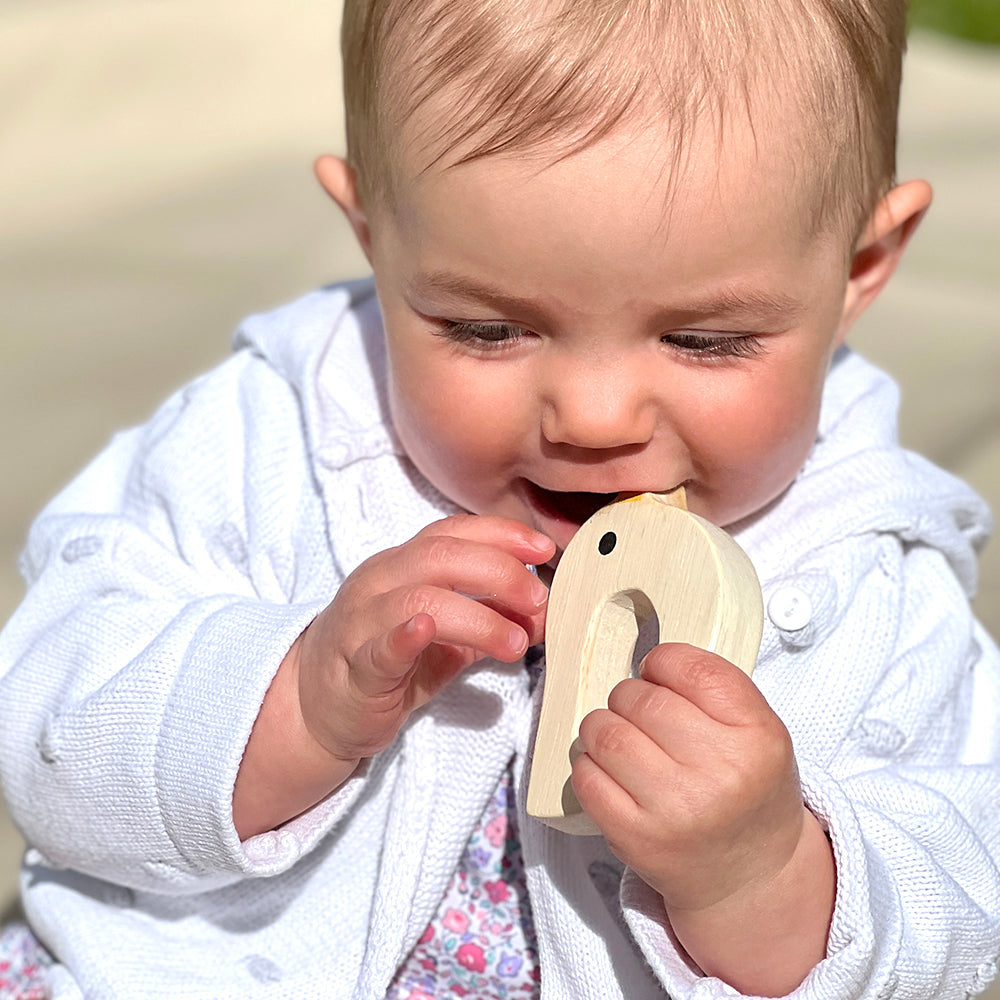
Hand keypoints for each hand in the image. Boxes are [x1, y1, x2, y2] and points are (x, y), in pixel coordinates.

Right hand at [296, 515, 553, 764]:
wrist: (317, 707)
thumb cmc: (385, 661)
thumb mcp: (445, 636)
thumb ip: (489, 618)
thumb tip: (541, 613)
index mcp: (403, 565)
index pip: (453, 532)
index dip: (501, 534)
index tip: (544, 548)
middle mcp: (380, 581)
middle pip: (440, 556)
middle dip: (498, 572)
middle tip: (538, 600)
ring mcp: (362, 622)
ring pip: (418, 599)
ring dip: (476, 616)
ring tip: (515, 641)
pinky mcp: (355, 668)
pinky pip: (378, 646)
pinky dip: (405, 635)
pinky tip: (427, 630)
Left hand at [570, 643, 833, 994]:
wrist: (749, 877)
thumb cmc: (748, 792)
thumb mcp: (759, 733)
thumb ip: (715, 690)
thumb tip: (648, 658)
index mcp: (757, 737)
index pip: (693, 669)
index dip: (663, 662)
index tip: (658, 671)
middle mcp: (720, 773)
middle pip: (641, 698)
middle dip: (631, 696)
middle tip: (640, 712)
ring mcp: (675, 809)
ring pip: (605, 731)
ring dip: (604, 726)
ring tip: (622, 739)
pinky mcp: (636, 838)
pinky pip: (586, 776)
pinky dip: (590, 765)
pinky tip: (610, 771)